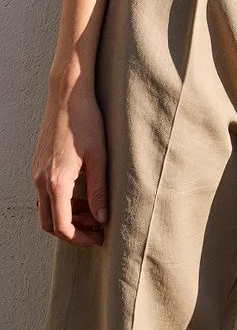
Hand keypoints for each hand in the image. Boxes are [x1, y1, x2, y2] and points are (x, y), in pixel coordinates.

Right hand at [32, 86, 107, 246]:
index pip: (62, 226)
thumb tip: (102, 218)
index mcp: (56, 182)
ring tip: (92, 210)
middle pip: (50, 224)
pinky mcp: (38, 165)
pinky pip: (45, 194)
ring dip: (67, 216)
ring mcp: (37, 173)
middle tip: (96, 228)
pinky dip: (61, 201)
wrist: (68, 96)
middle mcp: (40, 180)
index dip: (81, 238)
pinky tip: (81, 193)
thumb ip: (100, 190)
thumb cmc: (87, 122)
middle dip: (73, 231)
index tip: (99, 237)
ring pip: (46, 209)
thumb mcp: (99, 157)